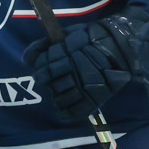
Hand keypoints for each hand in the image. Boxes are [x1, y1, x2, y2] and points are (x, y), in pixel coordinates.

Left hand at [24, 16, 140, 126]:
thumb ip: (47, 45)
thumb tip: (27, 59)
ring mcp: (86, 85)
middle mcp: (75, 69)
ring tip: (58, 95)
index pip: (43, 64)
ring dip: (55, 97)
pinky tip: (62, 112)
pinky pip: (76, 111)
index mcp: (67, 52)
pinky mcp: (96, 97)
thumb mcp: (69, 34)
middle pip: (49, 81)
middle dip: (46, 81)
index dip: (39, 66)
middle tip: (48, 81)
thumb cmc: (91, 39)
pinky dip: (66, 114)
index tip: (41, 67)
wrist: (121, 45)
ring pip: (59, 97)